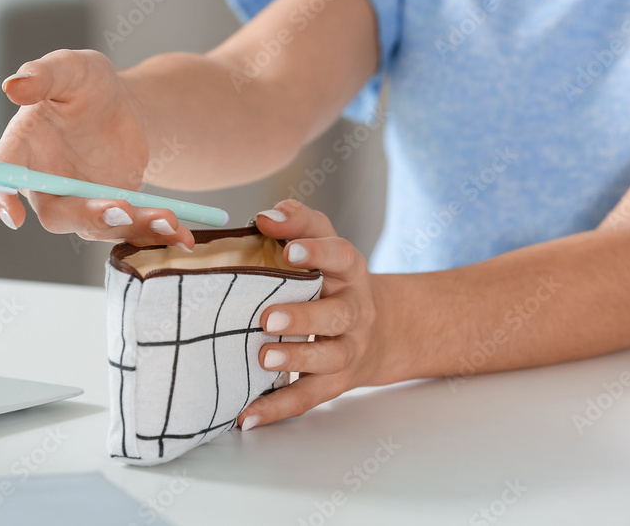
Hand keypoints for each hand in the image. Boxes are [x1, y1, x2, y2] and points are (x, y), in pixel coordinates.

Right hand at [0, 49, 195, 248]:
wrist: (125, 108)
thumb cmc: (87, 84)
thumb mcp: (71, 68)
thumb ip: (42, 73)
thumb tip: (13, 85)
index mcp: (24, 148)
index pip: (1, 176)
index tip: (13, 214)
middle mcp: (46, 185)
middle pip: (56, 214)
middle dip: (87, 215)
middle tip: (121, 207)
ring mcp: (79, 204)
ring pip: (99, 227)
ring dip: (132, 226)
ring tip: (167, 218)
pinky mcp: (112, 214)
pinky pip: (130, 230)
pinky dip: (157, 234)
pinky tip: (183, 234)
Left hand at [237, 199, 387, 429]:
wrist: (381, 329)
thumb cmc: (333, 278)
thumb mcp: (323, 242)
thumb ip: (298, 222)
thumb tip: (267, 215)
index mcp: (349, 271)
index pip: (341, 255)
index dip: (318, 251)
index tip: (289, 250)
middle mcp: (354, 311)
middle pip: (337, 315)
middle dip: (304, 317)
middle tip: (268, 317)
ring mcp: (348, 349)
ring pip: (329, 359)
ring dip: (297, 360)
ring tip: (264, 357)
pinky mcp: (336, 382)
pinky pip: (310, 397)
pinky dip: (279, 408)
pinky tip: (248, 415)